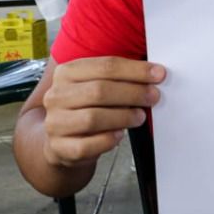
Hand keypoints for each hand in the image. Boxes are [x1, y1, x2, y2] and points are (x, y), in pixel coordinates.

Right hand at [42, 57, 164, 167]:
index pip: (105, 66)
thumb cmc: (86, 108)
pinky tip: (119, 135)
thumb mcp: (96, 85)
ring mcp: (55, 122)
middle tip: (153, 97)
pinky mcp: (59, 147)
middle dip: (132, 93)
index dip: (135, 70)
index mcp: (66, 73)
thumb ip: (119, 79)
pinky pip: (87, 145)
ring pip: (93, 118)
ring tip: (139, 117)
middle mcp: (56, 96)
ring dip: (123, 117)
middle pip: (99, 91)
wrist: (62, 138)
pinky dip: (107, 140)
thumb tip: (153, 75)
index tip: (158, 74)